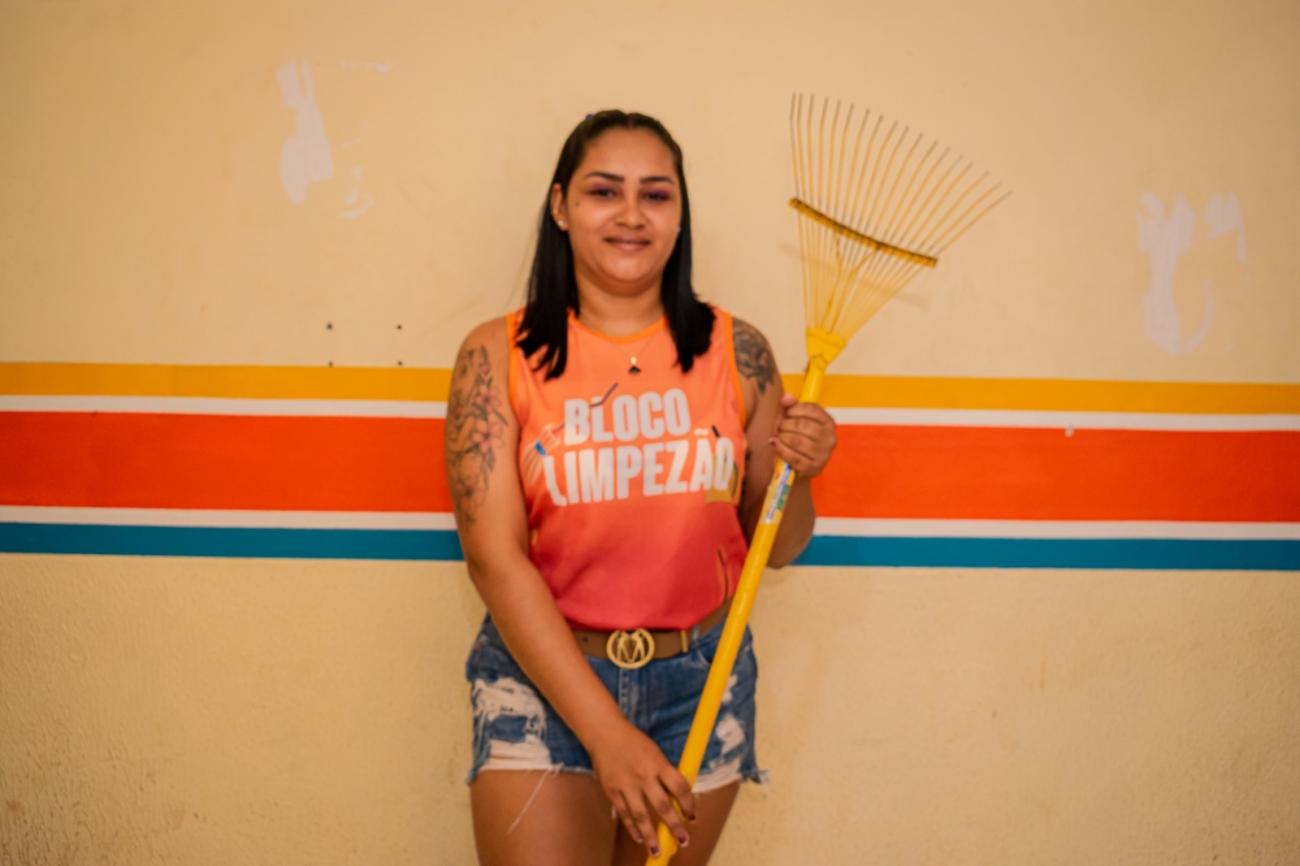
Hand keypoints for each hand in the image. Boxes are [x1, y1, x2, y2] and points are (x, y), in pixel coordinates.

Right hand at [588, 721, 695, 856]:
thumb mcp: (655, 753)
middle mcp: (643, 775)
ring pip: (641, 815)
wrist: (605, 733)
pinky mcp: (611, 790)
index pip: (679, 787)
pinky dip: (631, 827)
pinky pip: (623, 814)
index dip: (688, 804)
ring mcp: (626, 784)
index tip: (692, 816)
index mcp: (658, 763)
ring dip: (650, 836)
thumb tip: (679, 798)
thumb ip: (665, 774)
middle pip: (662, 806)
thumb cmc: (634, 743)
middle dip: (674, 826)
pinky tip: (639, 838)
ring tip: (657, 851)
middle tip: (683, 840)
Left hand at [770, 393, 836, 477]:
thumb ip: (792, 405)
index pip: (812, 410)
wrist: (802, 464)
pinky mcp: (813, 468)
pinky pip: (794, 457)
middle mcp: (830, 438)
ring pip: (798, 441)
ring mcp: (823, 454)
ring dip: (783, 437)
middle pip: (804, 426)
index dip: (795, 409)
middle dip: (786, 424)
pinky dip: (781, 449)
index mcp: (829, 422)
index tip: (787, 412)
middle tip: (779, 426)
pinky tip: (774, 444)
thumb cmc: (800, 436)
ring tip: (777, 435)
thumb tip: (786, 397)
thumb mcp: (799, 419)